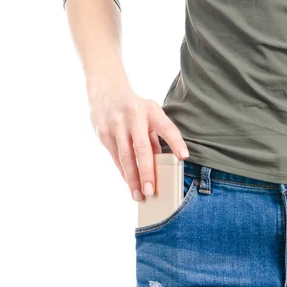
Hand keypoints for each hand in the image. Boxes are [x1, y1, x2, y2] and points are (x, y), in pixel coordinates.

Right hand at [87, 76, 189, 200]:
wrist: (106, 90)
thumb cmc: (136, 108)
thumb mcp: (151, 115)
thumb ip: (157, 137)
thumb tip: (164, 164)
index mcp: (151, 110)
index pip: (166, 127)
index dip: (176, 142)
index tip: (183, 157)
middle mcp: (133, 116)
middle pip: (141, 148)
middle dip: (146, 171)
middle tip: (151, 191)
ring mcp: (115, 125)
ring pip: (125, 156)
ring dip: (132, 178)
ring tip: (139, 195)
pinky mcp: (103, 133)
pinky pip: (115, 157)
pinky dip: (123, 172)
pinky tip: (129, 184)